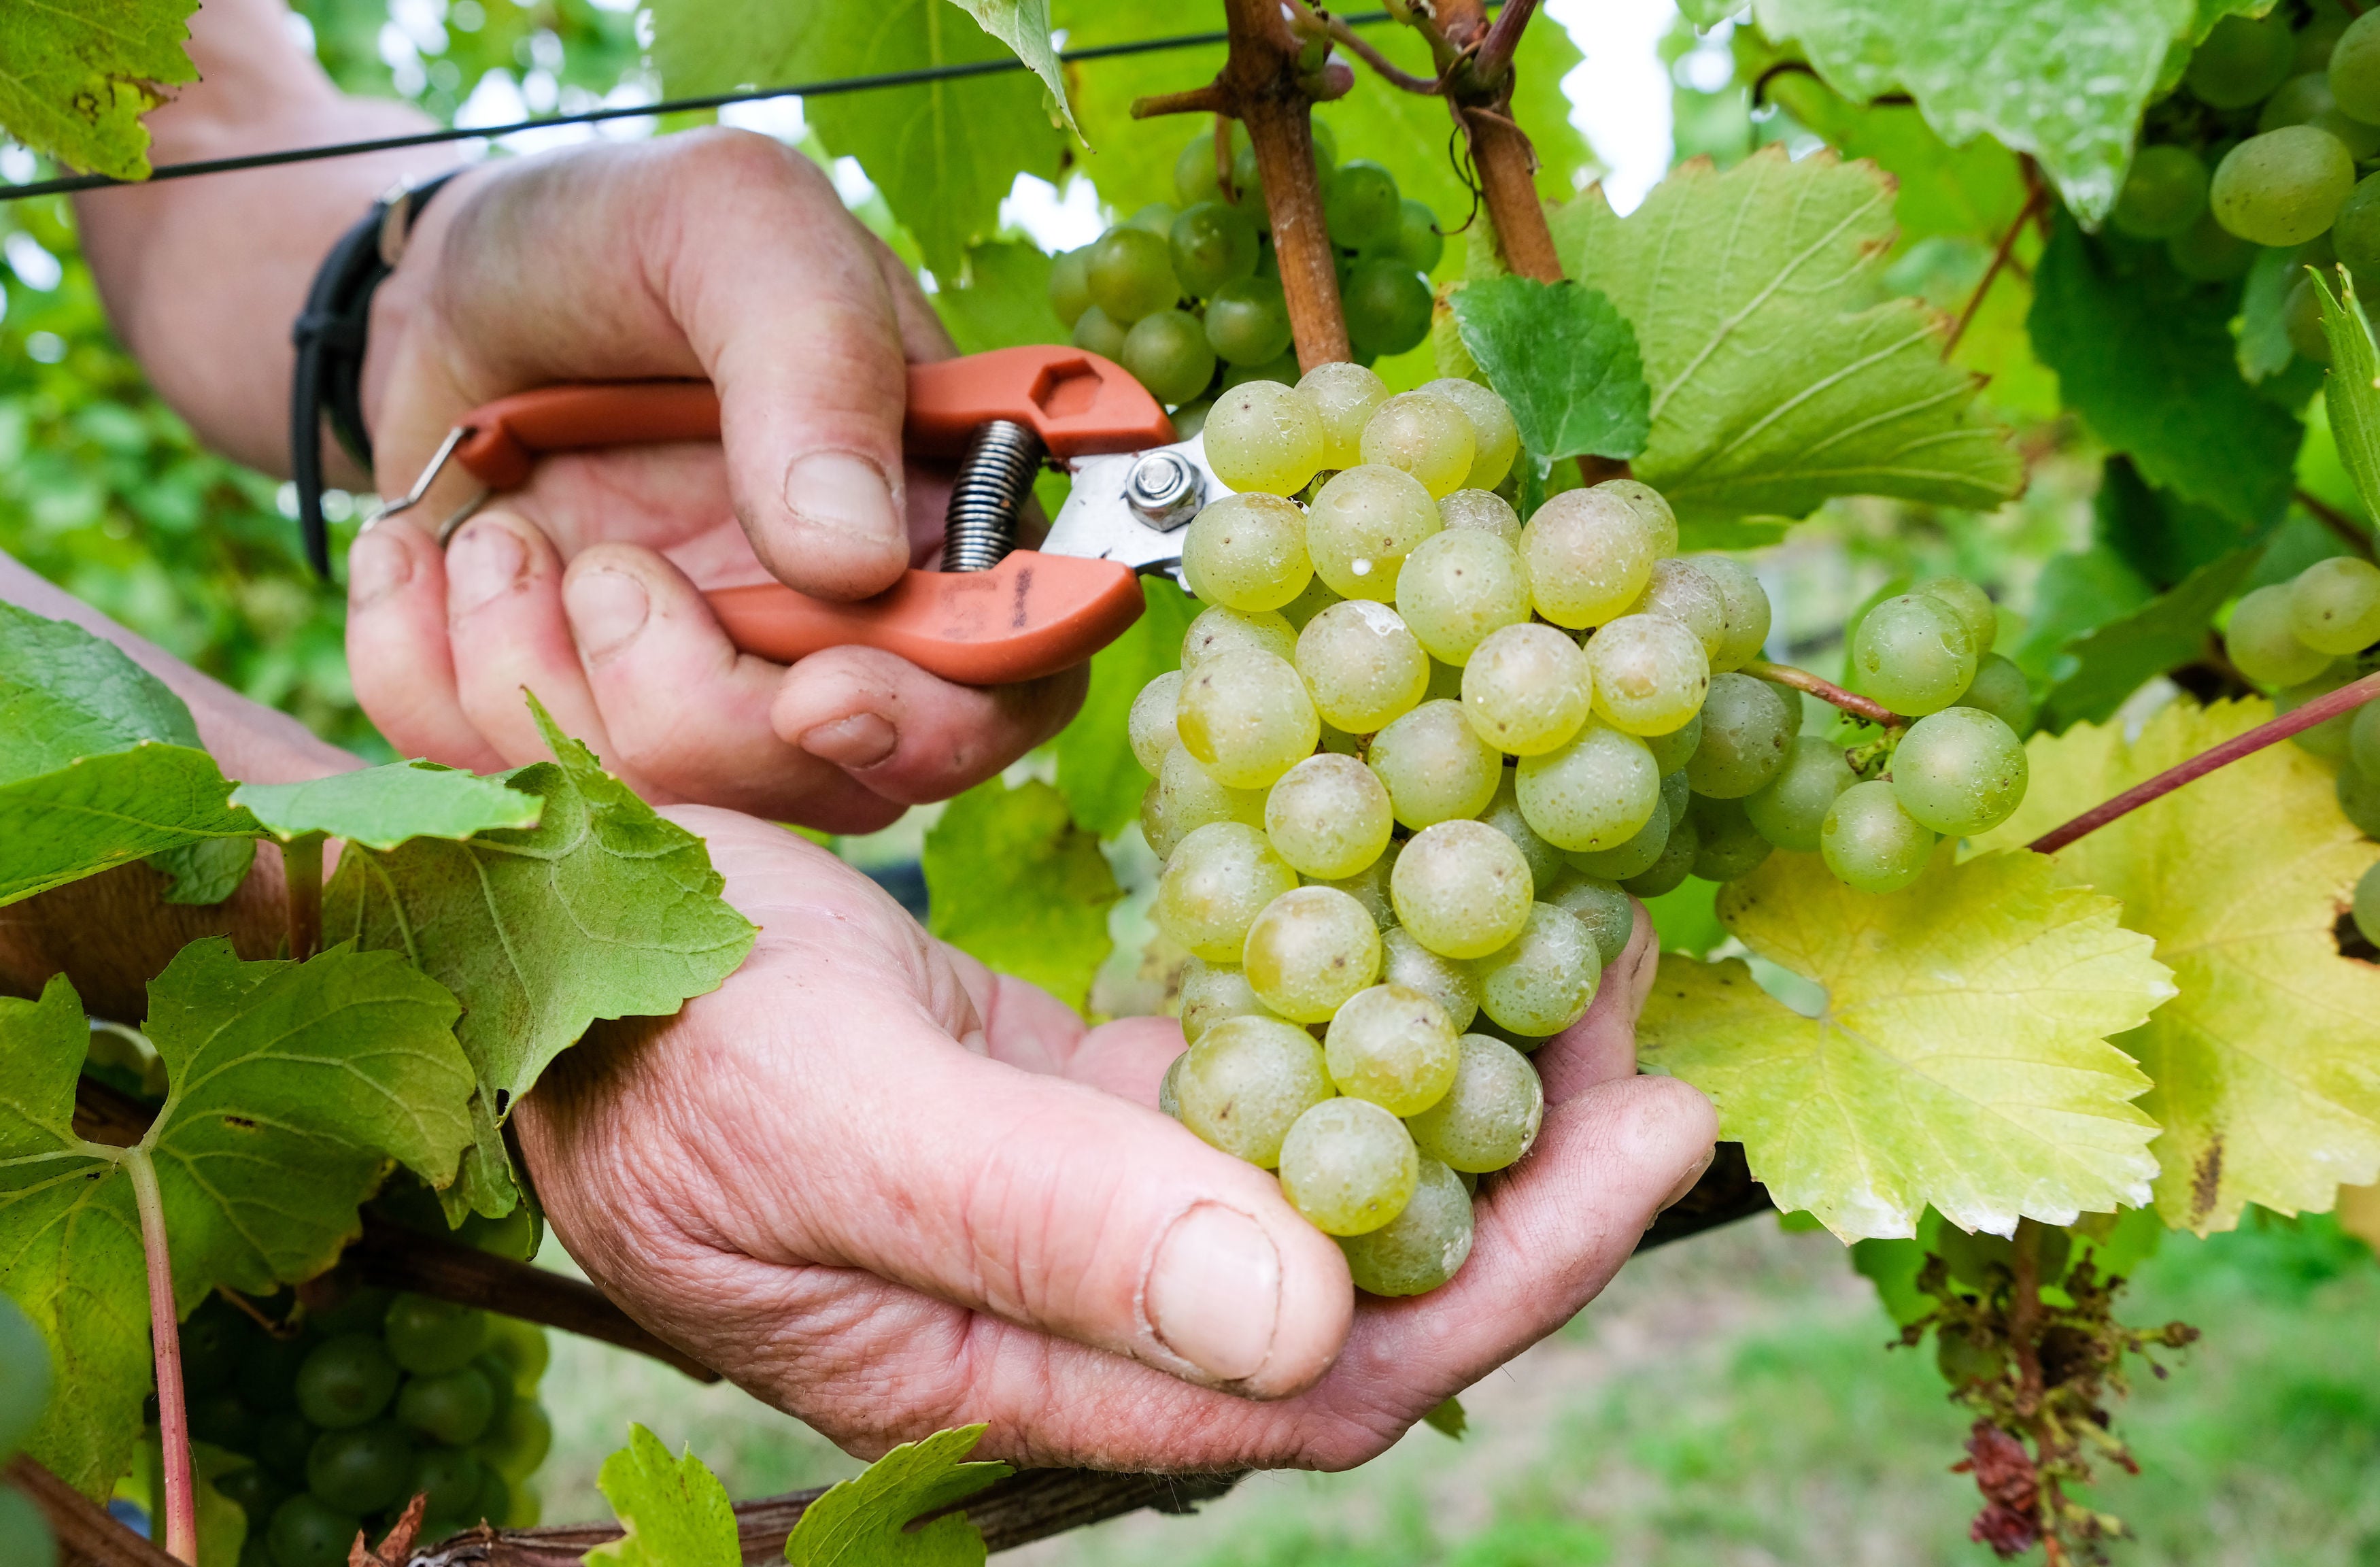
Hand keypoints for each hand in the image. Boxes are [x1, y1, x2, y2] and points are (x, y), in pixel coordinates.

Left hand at [343, 131, 1083, 833]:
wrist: (447, 283)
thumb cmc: (620, 241)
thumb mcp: (730, 228)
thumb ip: (814, 363)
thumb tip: (854, 559)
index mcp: (940, 521)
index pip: (1016, 684)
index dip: (942, 724)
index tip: (814, 694)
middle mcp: (848, 636)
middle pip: (843, 784)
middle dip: (694, 710)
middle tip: (602, 573)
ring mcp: (714, 696)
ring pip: (678, 810)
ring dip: (542, 680)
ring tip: (498, 540)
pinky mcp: (581, 725)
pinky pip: (517, 788)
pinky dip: (430, 682)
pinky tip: (426, 564)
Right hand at [514, 811, 1717, 1467]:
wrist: (517, 926)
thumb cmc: (632, 1030)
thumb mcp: (826, 1122)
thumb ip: (1050, 1230)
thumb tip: (1307, 1327)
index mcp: (1010, 1373)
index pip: (1318, 1374)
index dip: (1509, 1269)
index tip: (1648, 1130)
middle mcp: (1066, 1310)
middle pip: (1356, 1280)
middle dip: (1526, 1170)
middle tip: (1662, 1027)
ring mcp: (1072, 1204)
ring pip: (1312, 1170)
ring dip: (1448, 1068)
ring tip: (1579, 948)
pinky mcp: (1062, 1102)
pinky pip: (1240, 1075)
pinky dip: (1339, 1000)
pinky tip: (1414, 911)